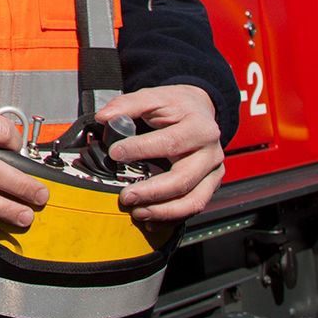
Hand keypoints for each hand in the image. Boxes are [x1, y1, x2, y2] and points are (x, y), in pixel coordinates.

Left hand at [98, 84, 223, 223]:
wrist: (201, 110)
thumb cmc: (177, 106)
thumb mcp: (154, 96)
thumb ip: (128, 105)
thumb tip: (103, 117)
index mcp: (200, 128)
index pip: (170, 142)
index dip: (141, 149)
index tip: (114, 153)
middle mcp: (211, 153)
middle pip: (183, 179)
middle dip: (152, 191)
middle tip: (126, 196)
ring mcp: (213, 172)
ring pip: (193, 200)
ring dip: (163, 211)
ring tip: (137, 212)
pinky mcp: (210, 185)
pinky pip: (194, 206)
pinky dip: (171, 217)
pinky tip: (150, 220)